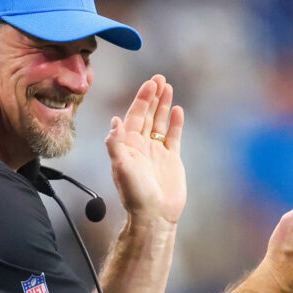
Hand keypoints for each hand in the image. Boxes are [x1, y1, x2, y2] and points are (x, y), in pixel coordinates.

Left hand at [104, 75, 186, 225]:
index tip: (150, 84)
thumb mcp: (122, 168)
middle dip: (152, 96)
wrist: (154, 216)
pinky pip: (173, 136)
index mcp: (128, 145)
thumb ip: (116, 144)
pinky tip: (177, 109)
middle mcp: (141, 146)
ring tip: (168, 86)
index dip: (141, 99)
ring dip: (163, 105)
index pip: (134, 116)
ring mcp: (156, 151)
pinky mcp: (170, 159)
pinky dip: (175, 123)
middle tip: (159, 77)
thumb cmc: (135, 195)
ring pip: (159, 122)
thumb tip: (114, 121)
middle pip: (147, 114)